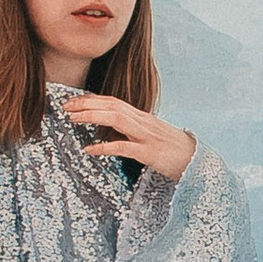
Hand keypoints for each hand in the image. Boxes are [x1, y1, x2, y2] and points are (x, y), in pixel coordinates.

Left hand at [58, 92, 195, 181]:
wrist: (197, 161)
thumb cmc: (174, 151)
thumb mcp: (151, 136)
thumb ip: (133, 131)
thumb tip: (113, 131)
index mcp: (143, 118)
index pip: (114, 102)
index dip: (92, 99)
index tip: (72, 101)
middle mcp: (143, 122)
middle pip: (111, 106)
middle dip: (86, 104)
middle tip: (65, 106)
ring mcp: (146, 137)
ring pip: (116, 119)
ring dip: (92, 116)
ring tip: (72, 119)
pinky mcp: (149, 153)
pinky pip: (124, 147)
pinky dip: (104, 147)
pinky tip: (89, 150)